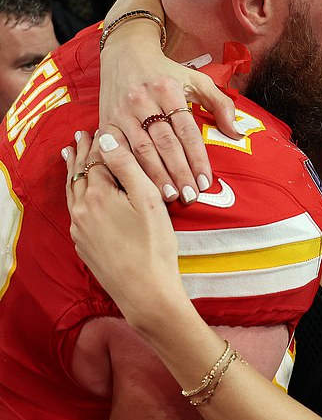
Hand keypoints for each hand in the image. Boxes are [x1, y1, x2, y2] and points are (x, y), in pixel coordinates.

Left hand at [63, 128, 183, 324]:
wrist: (145, 292)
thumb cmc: (154, 246)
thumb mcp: (149, 200)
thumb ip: (127, 166)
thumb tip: (107, 139)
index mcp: (99, 194)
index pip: (97, 159)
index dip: (99, 142)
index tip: (98, 127)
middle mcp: (82, 210)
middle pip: (80, 174)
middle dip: (82, 153)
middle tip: (81, 135)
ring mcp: (80, 230)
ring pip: (73, 192)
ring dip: (73, 172)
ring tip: (69, 156)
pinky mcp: (84, 246)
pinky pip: (75, 211)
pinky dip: (75, 194)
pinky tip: (78, 195)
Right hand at [99, 21, 239, 203]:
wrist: (124, 53)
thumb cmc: (165, 71)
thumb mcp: (195, 79)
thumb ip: (220, 104)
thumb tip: (237, 132)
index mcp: (168, 90)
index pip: (187, 131)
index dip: (197, 158)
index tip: (206, 182)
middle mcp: (143, 100)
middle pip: (165, 143)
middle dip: (179, 173)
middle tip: (191, 196)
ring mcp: (122, 112)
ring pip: (141, 149)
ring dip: (156, 176)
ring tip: (170, 196)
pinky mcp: (106, 121)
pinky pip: (117, 150)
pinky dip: (128, 169)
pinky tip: (138, 185)